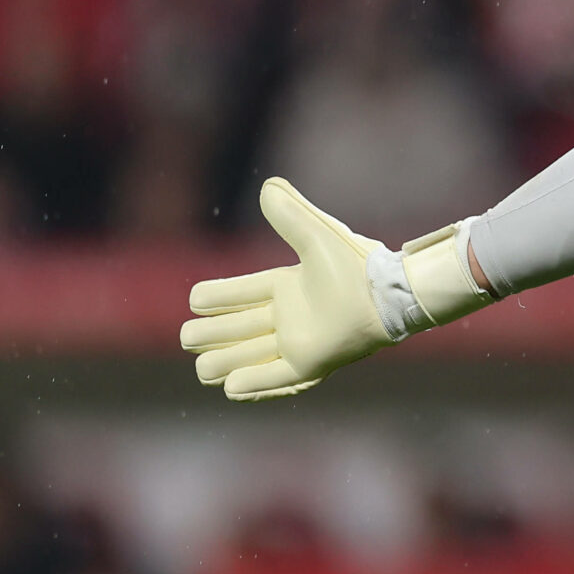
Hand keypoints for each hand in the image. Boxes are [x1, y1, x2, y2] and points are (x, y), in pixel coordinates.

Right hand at [180, 178, 397, 400]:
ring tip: (200, 366)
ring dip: (225, 361)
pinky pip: (277, 378)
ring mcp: (300, 341)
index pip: (243, 293)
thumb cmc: (355, 265)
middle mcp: (292, 316)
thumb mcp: (316, 235)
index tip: (194, 298)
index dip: (218, 297)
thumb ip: (291, 214)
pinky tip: (229, 388)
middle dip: (212, 334)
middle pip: (240, 328)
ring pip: (252, 355)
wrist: (386, 294)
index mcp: (290, 287)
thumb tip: (268, 186)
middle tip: (187, 337)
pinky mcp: (312, 363)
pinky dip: (254, 383)